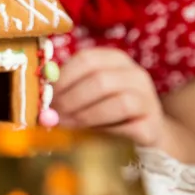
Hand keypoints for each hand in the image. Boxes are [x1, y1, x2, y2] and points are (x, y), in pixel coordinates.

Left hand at [51, 48, 167, 146]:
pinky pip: (130, 126)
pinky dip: (107, 131)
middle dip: (72, 99)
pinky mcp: (153, 123)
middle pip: (100, 80)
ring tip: (69, 124)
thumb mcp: (86, 95)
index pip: (86, 59)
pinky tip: (94, 134)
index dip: (63, 78)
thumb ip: (67, 91)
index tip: (47, 95)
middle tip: (54, 114)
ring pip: (118, 102)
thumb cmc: (106, 111)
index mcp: (114, 60)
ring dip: (87, 115)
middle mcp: (135, 74)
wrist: (144, 132)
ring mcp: (148, 98)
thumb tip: (41, 100)